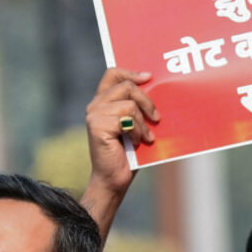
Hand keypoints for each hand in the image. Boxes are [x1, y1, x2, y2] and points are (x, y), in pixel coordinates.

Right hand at [81, 68, 159, 235]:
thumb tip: (157, 90)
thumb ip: (137, 107)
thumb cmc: (127, 154)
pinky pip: (126, 119)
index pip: (113, 74)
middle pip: (126, 85)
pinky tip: (138, 143)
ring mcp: (94, 115)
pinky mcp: (97, 126)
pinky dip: (138, 132)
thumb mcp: (135, 125)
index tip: (149, 77)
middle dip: (147, 100)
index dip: (131, 72)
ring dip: (143, 122)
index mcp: (103, 102)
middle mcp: (95, 105)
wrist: (114, 179)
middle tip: (157, 117)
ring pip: (129, 104)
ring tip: (145, 138)